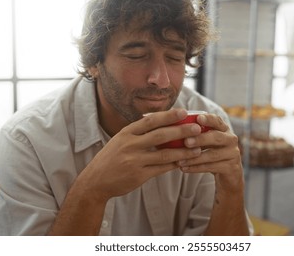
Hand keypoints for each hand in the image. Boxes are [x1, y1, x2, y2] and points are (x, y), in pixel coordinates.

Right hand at [79, 108, 203, 201]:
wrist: (95, 181)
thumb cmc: (111, 159)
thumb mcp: (120, 141)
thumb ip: (138, 133)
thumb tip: (163, 124)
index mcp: (126, 133)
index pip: (150, 120)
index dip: (168, 115)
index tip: (183, 112)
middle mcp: (130, 145)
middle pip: (160, 135)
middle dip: (181, 130)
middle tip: (197, 128)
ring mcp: (134, 161)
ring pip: (164, 154)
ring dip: (183, 151)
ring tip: (198, 149)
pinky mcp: (138, 176)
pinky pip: (161, 169)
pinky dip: (174, 165)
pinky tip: (184, 162)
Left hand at [178, 114, 243, 194]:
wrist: (228, 176)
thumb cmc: (211, 154)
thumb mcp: (206, 143)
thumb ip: (196, 135)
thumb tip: (172, 127)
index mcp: (224, 129)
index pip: (217, 121)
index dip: (208, 119)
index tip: (198, 118)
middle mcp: (230, 139)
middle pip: (216, 137)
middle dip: (200, 139)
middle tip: (186, 142)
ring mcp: (233, 154)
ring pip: (212, 155)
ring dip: (194, 158)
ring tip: (180, 160)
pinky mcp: (231, 168)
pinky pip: (212, 167)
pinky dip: (196, 168)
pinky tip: (184, 169)